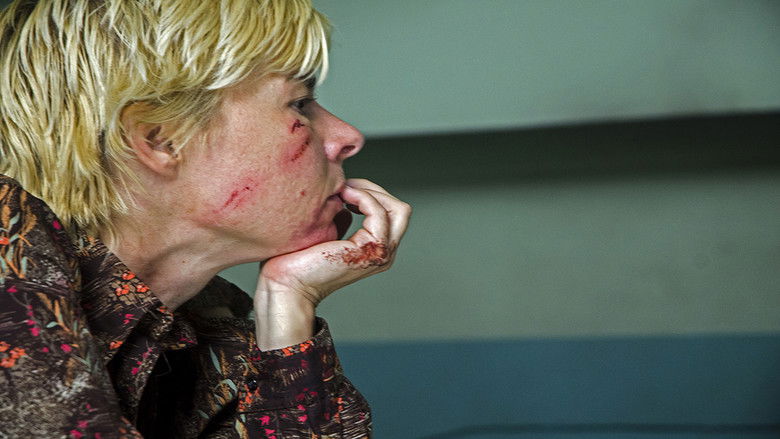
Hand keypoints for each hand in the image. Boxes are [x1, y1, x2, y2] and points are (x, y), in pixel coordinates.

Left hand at [253, 179, 410, 348]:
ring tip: (344, 190)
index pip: (391, 212)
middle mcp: (384, 253)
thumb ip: (342, 218)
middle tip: (347, 185)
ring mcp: (381, 254)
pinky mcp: (371, 251)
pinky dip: (363, 197)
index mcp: (375, 250)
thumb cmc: (297, 260)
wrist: (288, 284)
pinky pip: (379, 213)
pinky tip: (343, 195)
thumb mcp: (328, 231)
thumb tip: (346, 202)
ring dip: (370, 191)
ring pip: (398, 210)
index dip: (371, 193)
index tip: (343, 188)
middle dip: (375, 190)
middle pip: (401, 210)